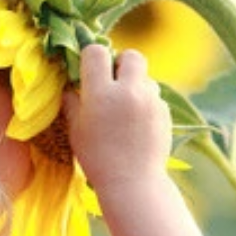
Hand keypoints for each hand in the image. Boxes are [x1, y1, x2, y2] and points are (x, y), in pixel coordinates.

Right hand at [62, 44, 172, 190]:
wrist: (133, 182)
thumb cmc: (97, 158)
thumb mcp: (76, 130)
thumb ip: (72, 102)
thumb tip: (69, 86)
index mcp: (101, 93)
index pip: (96, 52)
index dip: (91, 58)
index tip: (89, 71)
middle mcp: (129, 91)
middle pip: (131, 55)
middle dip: (121, 63)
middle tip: (113, 82)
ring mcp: (150, 101)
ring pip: (146, 77)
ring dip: (136, 85)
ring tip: (126, 108)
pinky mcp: (165, 112)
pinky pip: (155, 97)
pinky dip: (146, 104)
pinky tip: (138, 124)